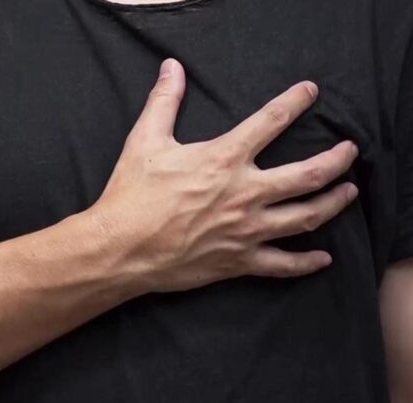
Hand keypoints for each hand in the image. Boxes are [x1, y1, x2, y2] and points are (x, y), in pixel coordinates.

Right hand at [85, 58, 358, 292]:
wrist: (120, 247)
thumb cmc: (131, 195)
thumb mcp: (144, 141)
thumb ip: (163, 102)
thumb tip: (172, 69)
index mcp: (223, 159)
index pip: (270, 122)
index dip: (294, 102)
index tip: (309, 92)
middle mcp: (243, 193)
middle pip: (307, 174)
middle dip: (336, 160)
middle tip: (350, 151)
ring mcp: (245, 230)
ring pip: (305, 217)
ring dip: (332, 204)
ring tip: (348, 193)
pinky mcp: (238, 261)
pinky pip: (282, 264)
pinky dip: (305, 263)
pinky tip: (322, 259)